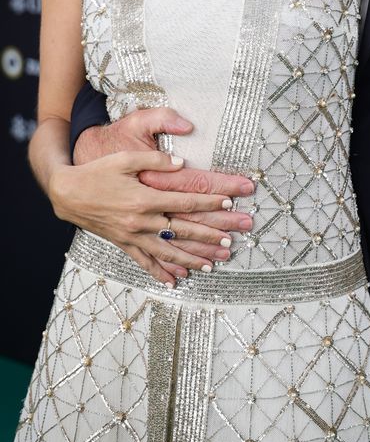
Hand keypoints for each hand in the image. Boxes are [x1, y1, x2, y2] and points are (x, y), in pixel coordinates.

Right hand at [72, 107, 255, 276]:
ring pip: (168, 252)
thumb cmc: (98, 172)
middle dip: (209, 236)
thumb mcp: (126, 159)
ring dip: (192, 259)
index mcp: (144, 198)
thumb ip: (156, 160)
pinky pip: (145, 262)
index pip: (185, 202)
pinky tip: (175, 282)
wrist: (68, 193)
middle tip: (230, 241)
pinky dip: (161, 273)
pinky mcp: (123, 244)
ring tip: (213, 264)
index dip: (209, 203)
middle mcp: (141, 221)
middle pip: (182, 231)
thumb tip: (182, 163)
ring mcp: (132, 236)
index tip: (229, 203)